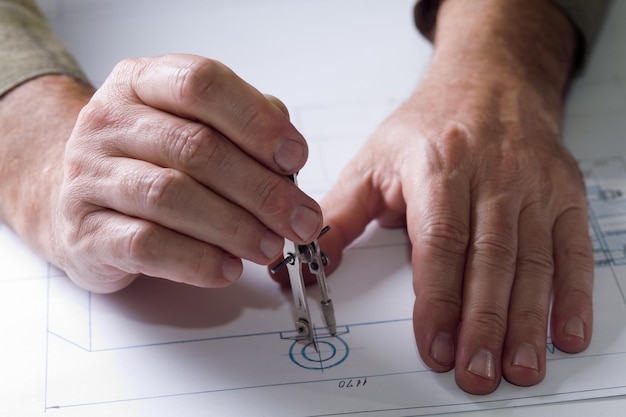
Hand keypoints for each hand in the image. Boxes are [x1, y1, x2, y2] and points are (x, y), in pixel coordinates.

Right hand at [2, 54, 323, 292]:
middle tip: (300, 221)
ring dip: (234, 227)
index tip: (296, 158)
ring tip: (270, 247)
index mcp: (142, 83)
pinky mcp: (85, 231)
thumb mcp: (193, 124)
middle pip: (195, 148)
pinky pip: (145, 244)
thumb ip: (242, 129)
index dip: (256, 121)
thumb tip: (288, 160)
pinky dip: (195, 260)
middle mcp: (109, 122)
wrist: (79, 201)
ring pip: (171, 196)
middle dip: (261, 190)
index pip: (202, 85)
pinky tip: (228, 269)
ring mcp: (89, 176)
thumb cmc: (151, 161)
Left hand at [297, 0, 593, 394]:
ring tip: (517, 367)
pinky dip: (573, 295)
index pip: (440, 240)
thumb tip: (306, 262)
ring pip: (532, 262)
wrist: (491, 83)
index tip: (433, 343)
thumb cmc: (429, 127)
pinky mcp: (563, 196)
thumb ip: (338, 215)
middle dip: (482, 323)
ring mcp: (534, 186)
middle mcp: (492, 176)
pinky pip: (573, 249)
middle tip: (474, 373)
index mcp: (438, 166)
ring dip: (525, 321)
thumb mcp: (373, 162)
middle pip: (490, 259)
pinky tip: (565, 334)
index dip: (438, 297)